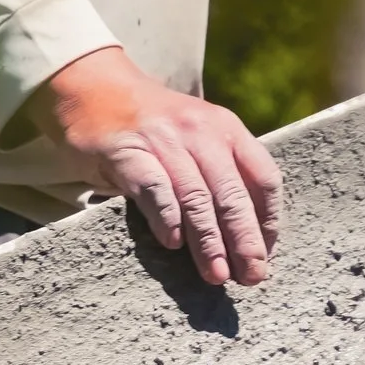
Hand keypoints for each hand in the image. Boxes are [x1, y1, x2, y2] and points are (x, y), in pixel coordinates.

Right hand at [35, 49, 281, 287]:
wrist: (95, 87)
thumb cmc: (151, 125)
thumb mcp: (196, 136)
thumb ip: (220, 171)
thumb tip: (246, 234)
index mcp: (227, 128)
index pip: (263, 177)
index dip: (268, 221)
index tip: (266, 255)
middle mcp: (201, 131)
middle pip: (232, 193)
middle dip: (244, 240)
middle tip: (251, 277)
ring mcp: (163, 140)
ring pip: (196, 197)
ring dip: (208, 241)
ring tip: (216, 275)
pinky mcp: (127, 150)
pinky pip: (154, 188)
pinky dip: (166, 217)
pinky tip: (172, 243)